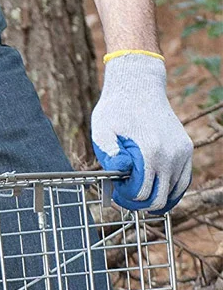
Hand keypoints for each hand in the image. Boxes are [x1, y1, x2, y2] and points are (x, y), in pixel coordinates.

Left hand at [91, 52, 192, 212]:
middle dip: (137, 203)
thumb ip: (109, 154)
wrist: (139, 86)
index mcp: (150, 152)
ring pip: (171, 195)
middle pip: (157, 200)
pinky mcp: (186, 150)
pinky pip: (183, 182)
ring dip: (152, 198)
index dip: (124, 198)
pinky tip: (154, 191)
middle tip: (123, 193)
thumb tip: (119, 172)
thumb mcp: (102, 131)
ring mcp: (182, 153)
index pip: (140, 195)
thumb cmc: (116, 110)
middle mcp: (171, 155)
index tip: (114, 189)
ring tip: (136, 188)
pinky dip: (168, 192)